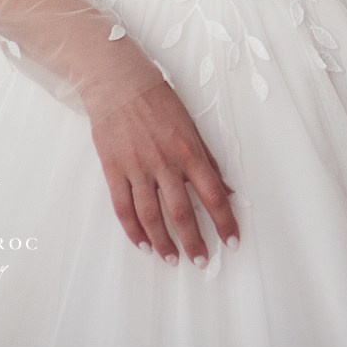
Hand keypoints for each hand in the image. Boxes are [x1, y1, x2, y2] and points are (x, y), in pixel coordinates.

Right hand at [89, 81, 239, 268]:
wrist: (119, 85)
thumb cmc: (160, 102)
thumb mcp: (192, 127)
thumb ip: (209, 160)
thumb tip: (228, 190)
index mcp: (190, 152)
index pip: (213, 194)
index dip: (224, 221)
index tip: (232, 241)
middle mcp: (165, 163)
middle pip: (182, 212)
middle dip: (194, 241)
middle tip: (201, 261)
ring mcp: (138, 168)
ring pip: (152, 216)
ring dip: (163, 242)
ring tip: (171, 259)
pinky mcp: (114, 171)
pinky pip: (124, 208)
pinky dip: (133, 230)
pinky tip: (143, 244)